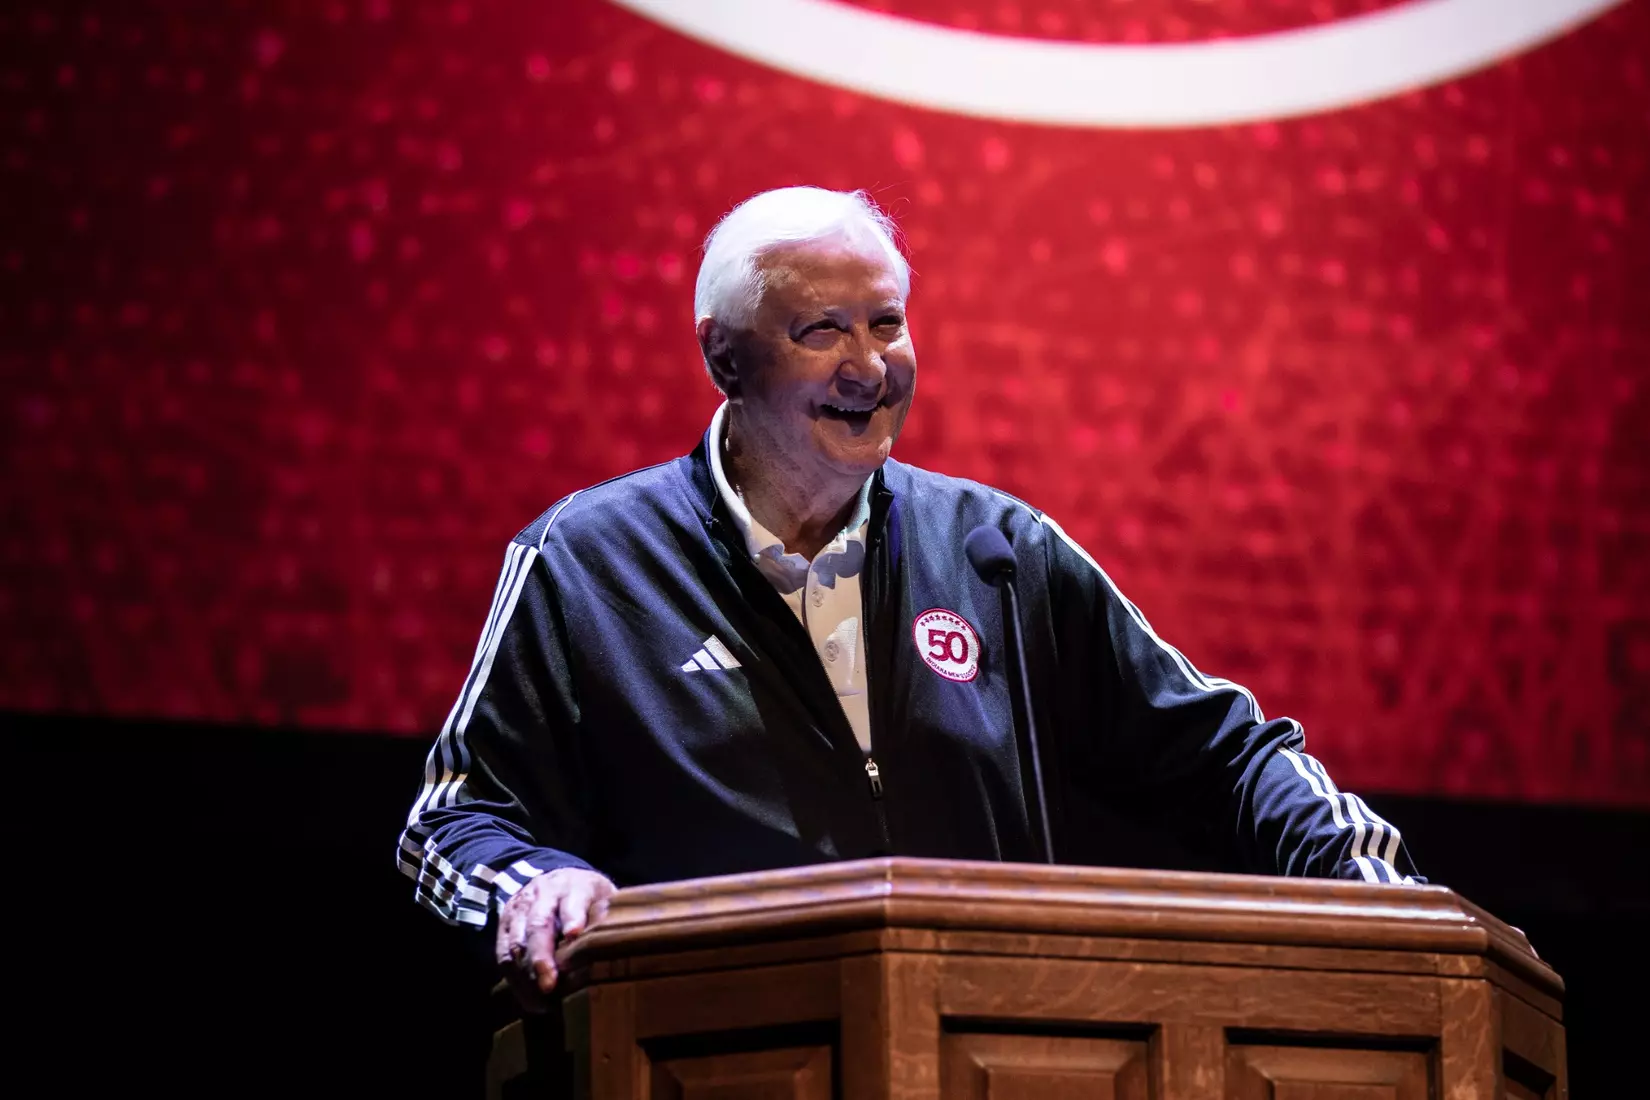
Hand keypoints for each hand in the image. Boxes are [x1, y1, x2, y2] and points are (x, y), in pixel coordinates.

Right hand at [495, 867, 615, 1007]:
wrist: (554, 878)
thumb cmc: (587, 897)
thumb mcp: (604, 897)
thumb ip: (610, 917)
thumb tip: (627, 944)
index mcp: (574, 886)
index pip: (573, 900)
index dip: (573, 916)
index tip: (575, 935)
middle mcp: (543, 894)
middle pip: (538, 924)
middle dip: (542, 956)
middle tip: (549, 986)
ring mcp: (520, 908)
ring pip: (517, 942)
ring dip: (527, 975)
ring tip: (541, 1002)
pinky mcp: (504, 924)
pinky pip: (503, 954)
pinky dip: (514, 978)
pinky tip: (529, 998)